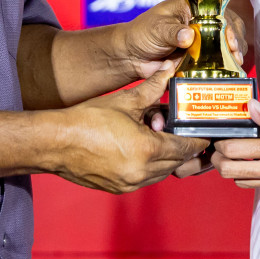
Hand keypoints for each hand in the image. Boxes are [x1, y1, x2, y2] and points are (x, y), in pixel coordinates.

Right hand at [52, 70, 208, 192]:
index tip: (204, 134)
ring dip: (167, 158)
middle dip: (182, 148)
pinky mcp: (119, 188)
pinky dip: (150, 167)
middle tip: (183, 132)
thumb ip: (152, 88)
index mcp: (148, 149)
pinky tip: (142, 149)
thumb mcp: (125, 101)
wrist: (56, 143)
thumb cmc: (87, 120)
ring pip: (162, 173)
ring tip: (160, 138)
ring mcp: (130, 184)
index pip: (186, 148)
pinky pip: (145, 179)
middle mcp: (142, 172)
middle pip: (176, 163)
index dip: (197, 140)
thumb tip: (169, 70)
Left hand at [115, 0, 249, 79]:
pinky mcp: (201, 58)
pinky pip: (216, 62)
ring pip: (226, 45)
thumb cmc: (141, 33)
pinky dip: (224, 67)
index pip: (217, 10)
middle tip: (236, 54)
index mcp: (192, 7)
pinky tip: (228, 73)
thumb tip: (188, 36)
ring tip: (235, 64)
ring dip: (232, 54)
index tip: (229, 39)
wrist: (132, 57)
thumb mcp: (156, 28)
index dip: (227, 23)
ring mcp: (203, 41)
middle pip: (228, 27)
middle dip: (235, 40)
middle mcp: (201, 22)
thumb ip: (171, 32)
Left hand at [211, 101, 259, 191]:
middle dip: (219, 160)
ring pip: (242, 182)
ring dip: (232, 170)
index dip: (220, 144)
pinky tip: (253, 163)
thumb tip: (249, 106)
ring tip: (233, 155)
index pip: (234, 151)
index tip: (217, 134)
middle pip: (231, 172)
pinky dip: (250, 176)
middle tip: (218, 147)